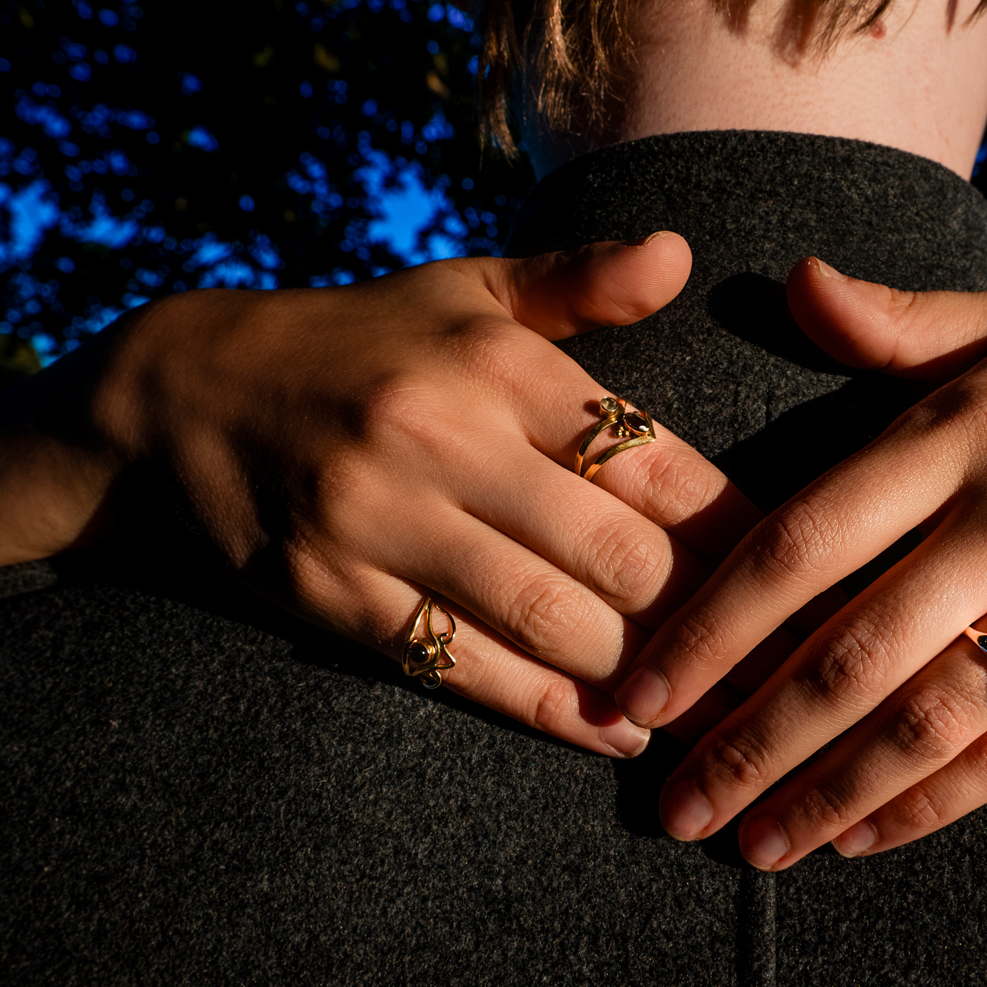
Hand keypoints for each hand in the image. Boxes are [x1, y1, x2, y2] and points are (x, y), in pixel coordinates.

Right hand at [0, 236, 765, 755]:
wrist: (181, 396)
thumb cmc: (359, 343)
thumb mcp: (463, 291)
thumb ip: (579, 283)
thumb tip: (682, 255)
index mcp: (496, 361)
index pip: (651, 455)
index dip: (738, 526)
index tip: (804, 569)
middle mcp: (442, 435)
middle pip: (616, 551)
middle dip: (711, 617)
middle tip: (782, 663)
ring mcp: (380, 520)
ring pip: (548, 619)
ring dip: (644, 676)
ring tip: (718, 710)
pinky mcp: (328, 594)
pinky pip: (460, 667)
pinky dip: (548, 710)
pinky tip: (615, 731)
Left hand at [614, 259, 986, 865]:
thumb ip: (899, 321)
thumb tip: (793, 283)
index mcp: (967, 423)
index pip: (807, 536)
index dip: (715, 622)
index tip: (644, 686)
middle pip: (853, 648)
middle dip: (749, 738)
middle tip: (672, 803)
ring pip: (931, 716)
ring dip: (829, 791)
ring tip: (751, 847)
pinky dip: (938, 801)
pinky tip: (864, 837)